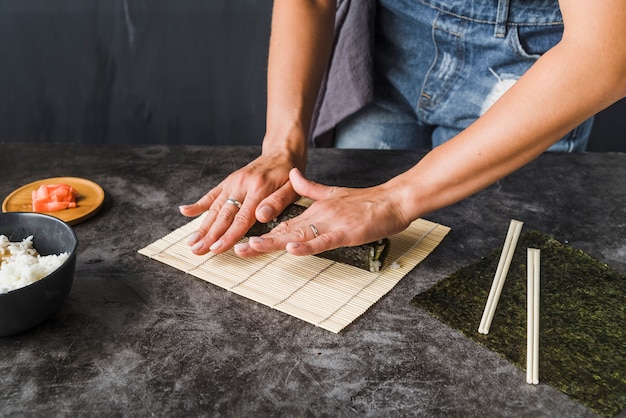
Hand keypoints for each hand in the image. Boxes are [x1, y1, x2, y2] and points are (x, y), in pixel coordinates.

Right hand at [179, 152, 302, 254]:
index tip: (216, 249)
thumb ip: (277, 203)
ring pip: (214, 207)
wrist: (281, 152)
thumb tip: (262, 216)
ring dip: (202, 226)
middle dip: (209, 235)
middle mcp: (241, 185)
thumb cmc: (288, 175)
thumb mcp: (292, 188)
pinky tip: (185, 211)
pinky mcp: (228, 181)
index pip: (241, 218)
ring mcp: (232, 183)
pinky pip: (211, 194)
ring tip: (191, 242)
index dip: (228, 236)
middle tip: (197, 251)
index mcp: (258, 189)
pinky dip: (198, 204)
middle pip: (223, 215)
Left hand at [234, 168, 410, 256]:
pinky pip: (323, 240)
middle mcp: (318, 216)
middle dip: (261, 241)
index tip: (244, 240)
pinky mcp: (345, 232)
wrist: (393, 200)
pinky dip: (307, 245)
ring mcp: (331, 224)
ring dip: (275, 242)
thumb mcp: (334, 193)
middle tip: (238, 249)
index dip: (264, 233)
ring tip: (254, 247)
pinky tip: (291, 248)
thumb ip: (310, 187)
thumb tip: (292, 174)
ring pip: (298, 235)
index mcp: (315, 210)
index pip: (285, 224)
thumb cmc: (367, 202)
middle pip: (285, 231)